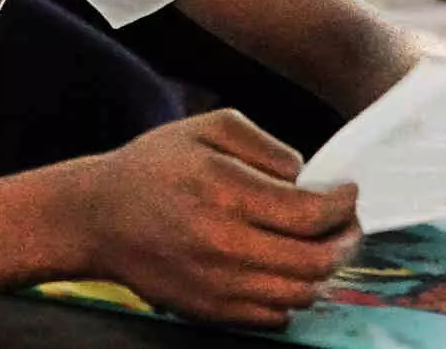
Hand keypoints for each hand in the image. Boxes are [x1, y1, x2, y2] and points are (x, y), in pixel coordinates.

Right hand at [70, 110, 360, 327]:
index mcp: (226, 193)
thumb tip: (306, 178)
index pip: (311, 215)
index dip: (343, 205)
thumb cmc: (156, 166)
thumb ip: (268, 146)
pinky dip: (293, 296)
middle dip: (345, 240)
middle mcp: (222, 245)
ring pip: (300, 294)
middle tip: (348, 223)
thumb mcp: (211, 127)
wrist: (96, 217)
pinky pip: (273, 317)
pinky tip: (288, 269)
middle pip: (315, 262)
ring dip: (324, 271)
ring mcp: (215, 285)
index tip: (348, 192)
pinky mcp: (208, 310)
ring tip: (323, 246)